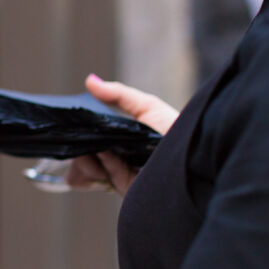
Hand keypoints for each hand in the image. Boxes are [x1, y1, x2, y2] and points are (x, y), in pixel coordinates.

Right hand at [64, 74, 179, 195]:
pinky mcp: (119, 188)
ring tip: (103, 150)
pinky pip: (94, 177)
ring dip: (86, 158)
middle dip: (79, 146)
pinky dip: (100, 164)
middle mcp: (114, 159)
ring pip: (80, 169)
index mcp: (119, 140)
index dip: (78, 131)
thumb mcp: (148, 107)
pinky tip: (109, 157)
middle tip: (87, 138)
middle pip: (78, 154)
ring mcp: (114, 175)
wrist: (195, 159)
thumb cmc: (176, 132)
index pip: (86, 137)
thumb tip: (89, 80)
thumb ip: (118, 94)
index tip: (73, 123)